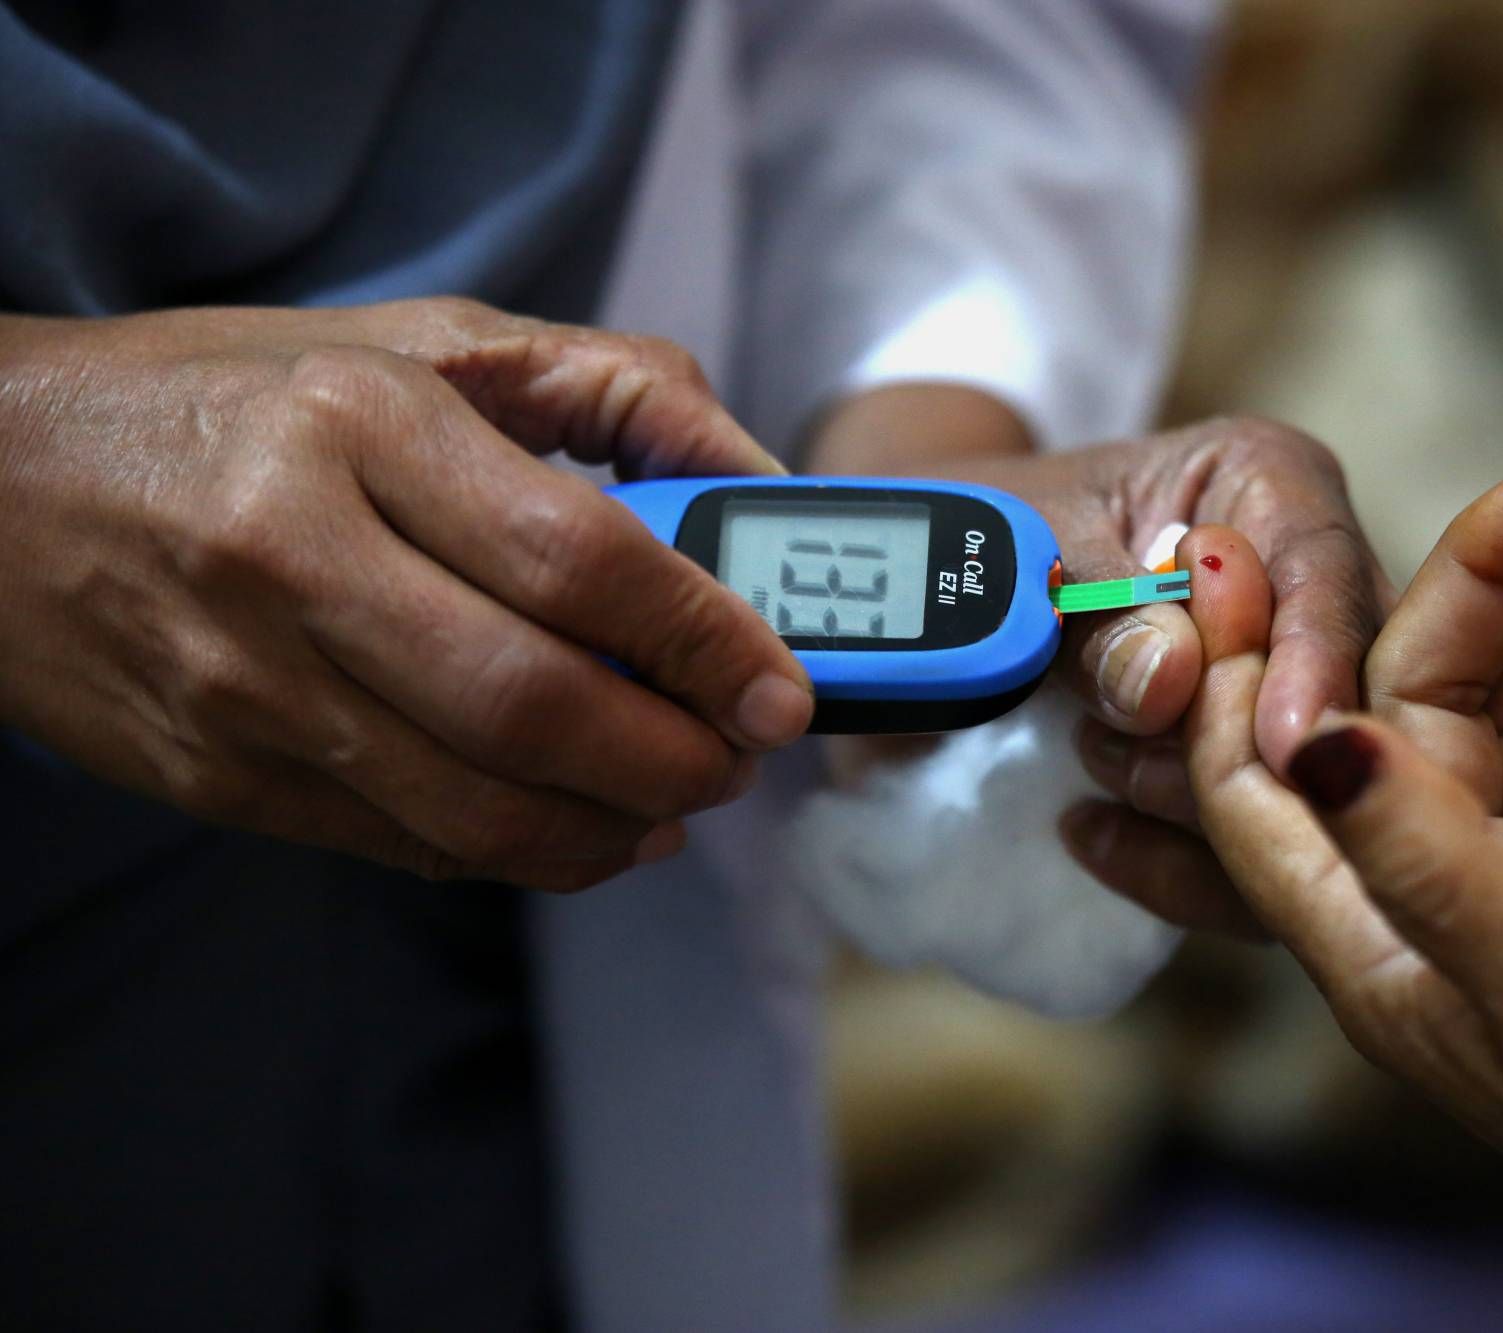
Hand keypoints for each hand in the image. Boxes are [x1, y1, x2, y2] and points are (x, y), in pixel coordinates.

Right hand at [0, 300, 815, 890]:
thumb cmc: (234, 398)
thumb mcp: (418, 343)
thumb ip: (609, 388)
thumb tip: (757, 477)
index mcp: (354, 423)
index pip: (576, 558)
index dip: (705, 638)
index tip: (781, 686)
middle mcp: (289, 556)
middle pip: (535, 703)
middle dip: (678, 753)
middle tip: (742, 752)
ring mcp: (244, 682)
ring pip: (478, 804)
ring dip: (617, 825)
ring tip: (679, 795)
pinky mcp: (221, 774)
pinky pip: (409, 842)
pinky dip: (525, 852)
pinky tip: (586, 826)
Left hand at [924, 418, 1389, 924]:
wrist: (951, 598)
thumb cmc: (991, 540)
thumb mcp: (1021, 551)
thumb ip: (1095, 608)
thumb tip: (1166, 678)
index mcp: (1273, 483)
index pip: (1322, 572)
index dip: (1310, 663)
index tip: (1280, 745)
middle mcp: (1313, 586)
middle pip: (1347, 696)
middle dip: (1247, 755)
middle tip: (1119, 761)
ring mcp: (1307, 691)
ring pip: (1321, 791)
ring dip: (1209, 814)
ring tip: (1090, 763)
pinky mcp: (1274, 781)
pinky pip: (1262, 858)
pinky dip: (1180, 870)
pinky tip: (1085, 833)